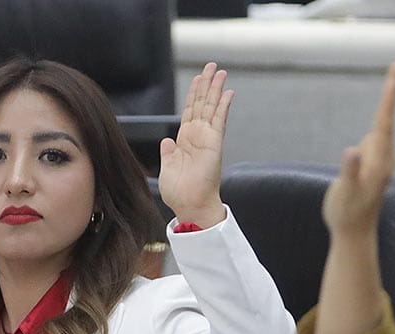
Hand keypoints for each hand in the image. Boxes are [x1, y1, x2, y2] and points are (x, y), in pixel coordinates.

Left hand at [158, 62, 233, 227]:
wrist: (190, 205)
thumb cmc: (179, 192)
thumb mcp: (167, 168)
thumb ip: (167, 153)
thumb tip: (166, 141)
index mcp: (185, 141)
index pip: (190, 111)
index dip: (194, 94)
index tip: (198, 78)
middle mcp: (197, 136)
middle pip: (202, 104)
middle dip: (206, 84)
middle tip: (211, 66)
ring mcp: (207, 138)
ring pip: (211, 107)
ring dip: (215, 89)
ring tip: (219, 71)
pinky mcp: (214, 143)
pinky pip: (219, 120)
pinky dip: (223, 106)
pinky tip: (228, 92)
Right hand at [322, 63, 394, 237]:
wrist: (354, 234)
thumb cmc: (346, 213)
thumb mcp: (344, 193)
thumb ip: (348, 171)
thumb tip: (352, 151)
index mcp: (378, 160)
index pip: (384, 121)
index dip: (388, 96)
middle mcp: (384, 159)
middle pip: (384, 122)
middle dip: (389, 97)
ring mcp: (381, 164)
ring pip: (377, 133)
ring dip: (380, 114)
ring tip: (385, 91)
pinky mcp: (374, 168)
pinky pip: (374, 142)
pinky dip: (373, 130)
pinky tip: (368, 134)